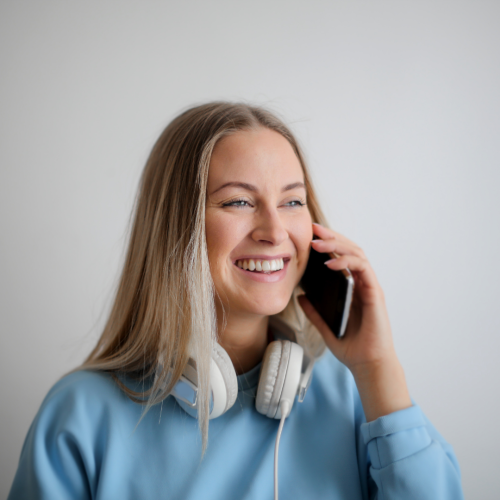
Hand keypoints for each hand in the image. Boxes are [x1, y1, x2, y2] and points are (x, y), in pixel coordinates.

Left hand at [298, 223, 411, 420]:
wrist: (367, 365)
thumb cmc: (351, 346)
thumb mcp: (325, 326)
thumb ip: (314, 311)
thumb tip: (301, 295)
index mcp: (351, 288)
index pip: (341, 257)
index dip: (328, 244)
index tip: (309, 235)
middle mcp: (362, 283)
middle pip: (349, 250)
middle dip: (331, 236)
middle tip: (313, 228)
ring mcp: (369, 287)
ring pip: (357, 254)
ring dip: (337, 244)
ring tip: (317, 242)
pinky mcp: (374, 293)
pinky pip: (362, 269)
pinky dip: (346, 262)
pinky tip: (330, 262)